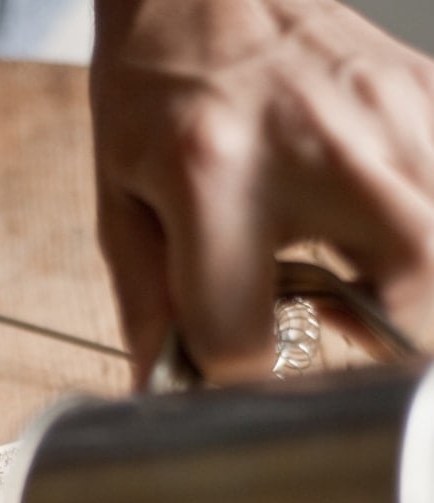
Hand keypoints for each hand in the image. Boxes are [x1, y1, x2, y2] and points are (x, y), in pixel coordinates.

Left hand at [90, 0, 433, 384]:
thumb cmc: (159, 88)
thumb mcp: (122, 202)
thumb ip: (148, 310)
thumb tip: (169, 391)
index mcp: (214, 176)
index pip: (243, 338)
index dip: (236, 375)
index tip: (235, 362)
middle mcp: (318, 146)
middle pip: (406, 303)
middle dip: (374, 351)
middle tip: (337, 338)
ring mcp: (390, 116)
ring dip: (413, 300)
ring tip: (361, 288)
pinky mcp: (427, 98)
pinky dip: (423, 240)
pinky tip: (378, 233)